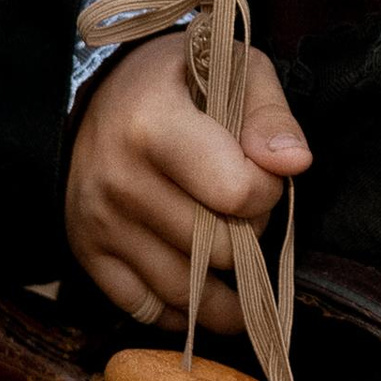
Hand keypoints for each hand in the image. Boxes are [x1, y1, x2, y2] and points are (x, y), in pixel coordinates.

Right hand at [64, 33, 310, 336]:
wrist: (96, 93)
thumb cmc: (178, 81)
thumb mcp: (232, 70)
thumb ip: (270, 115)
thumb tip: (294, 164)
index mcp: (153, 126)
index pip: (236, 193)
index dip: (267, 189)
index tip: (262, 172)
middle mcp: (119, 181)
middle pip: (217, 249)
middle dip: (249, 236)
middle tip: (244, 211)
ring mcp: (99, 224)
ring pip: (187, 291)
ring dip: (227, 288)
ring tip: (242, 264)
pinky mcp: (87, 253)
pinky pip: (147, 308)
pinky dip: (183, 310)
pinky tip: (201, 287)